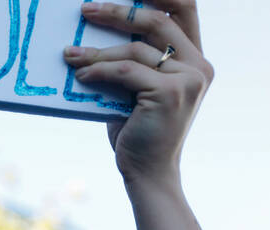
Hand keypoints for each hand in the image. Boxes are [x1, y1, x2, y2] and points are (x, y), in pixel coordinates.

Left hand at [64, 0, 212, 181]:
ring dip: (97, 51)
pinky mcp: (171, 93)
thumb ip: (131, 59)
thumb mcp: (135, 88)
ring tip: (69, 55)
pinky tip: (80, 76)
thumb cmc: (136, 131)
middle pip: (157, 19)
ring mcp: (189, 79)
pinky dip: (98, 71)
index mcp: (195, 58)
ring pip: (136, 49)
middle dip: (118, 11)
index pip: (184, 7)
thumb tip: (93, 31)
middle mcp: (199, 65)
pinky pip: (126, 71)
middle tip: (86, 9)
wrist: (147, 172)